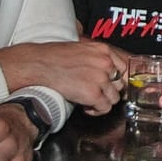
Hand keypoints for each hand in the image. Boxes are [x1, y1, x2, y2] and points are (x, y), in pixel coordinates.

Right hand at [0, 39, 125, 115]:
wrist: (38, 64)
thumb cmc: (54, 57)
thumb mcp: (82, 49)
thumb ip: (96, 58)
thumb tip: (105, 71)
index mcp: (103, 50)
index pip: (124, 68)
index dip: (116, 79)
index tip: (110, 86)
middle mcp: (105, 63)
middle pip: (120, 84)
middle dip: (108, 91)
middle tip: (95, 94)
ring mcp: (100, 79)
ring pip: (114, 98)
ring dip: (102, 102)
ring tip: (89, 101)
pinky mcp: (92, 94)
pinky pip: (104, 108)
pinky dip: (96, 111)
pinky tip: (85, 107)